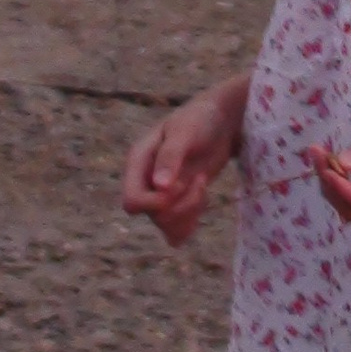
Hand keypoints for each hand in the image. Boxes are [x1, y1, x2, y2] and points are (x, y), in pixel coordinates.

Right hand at [121, 79, 244, 246]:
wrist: (218, 123)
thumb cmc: (199, 120)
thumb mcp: (185, 132)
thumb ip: (170, 156)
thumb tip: (159, 186)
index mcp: (138, 162)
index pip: (132, 201)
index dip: (157, 203)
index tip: (181, 184)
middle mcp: (145, 181)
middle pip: (153, 216)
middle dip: (181, 206)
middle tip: (199, 180)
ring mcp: (159, 195)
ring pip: (166, 225)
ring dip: (190, 211)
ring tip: (202, 185)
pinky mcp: (176, 203)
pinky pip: (176, 231)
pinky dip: (191, 222)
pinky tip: (202, 198)